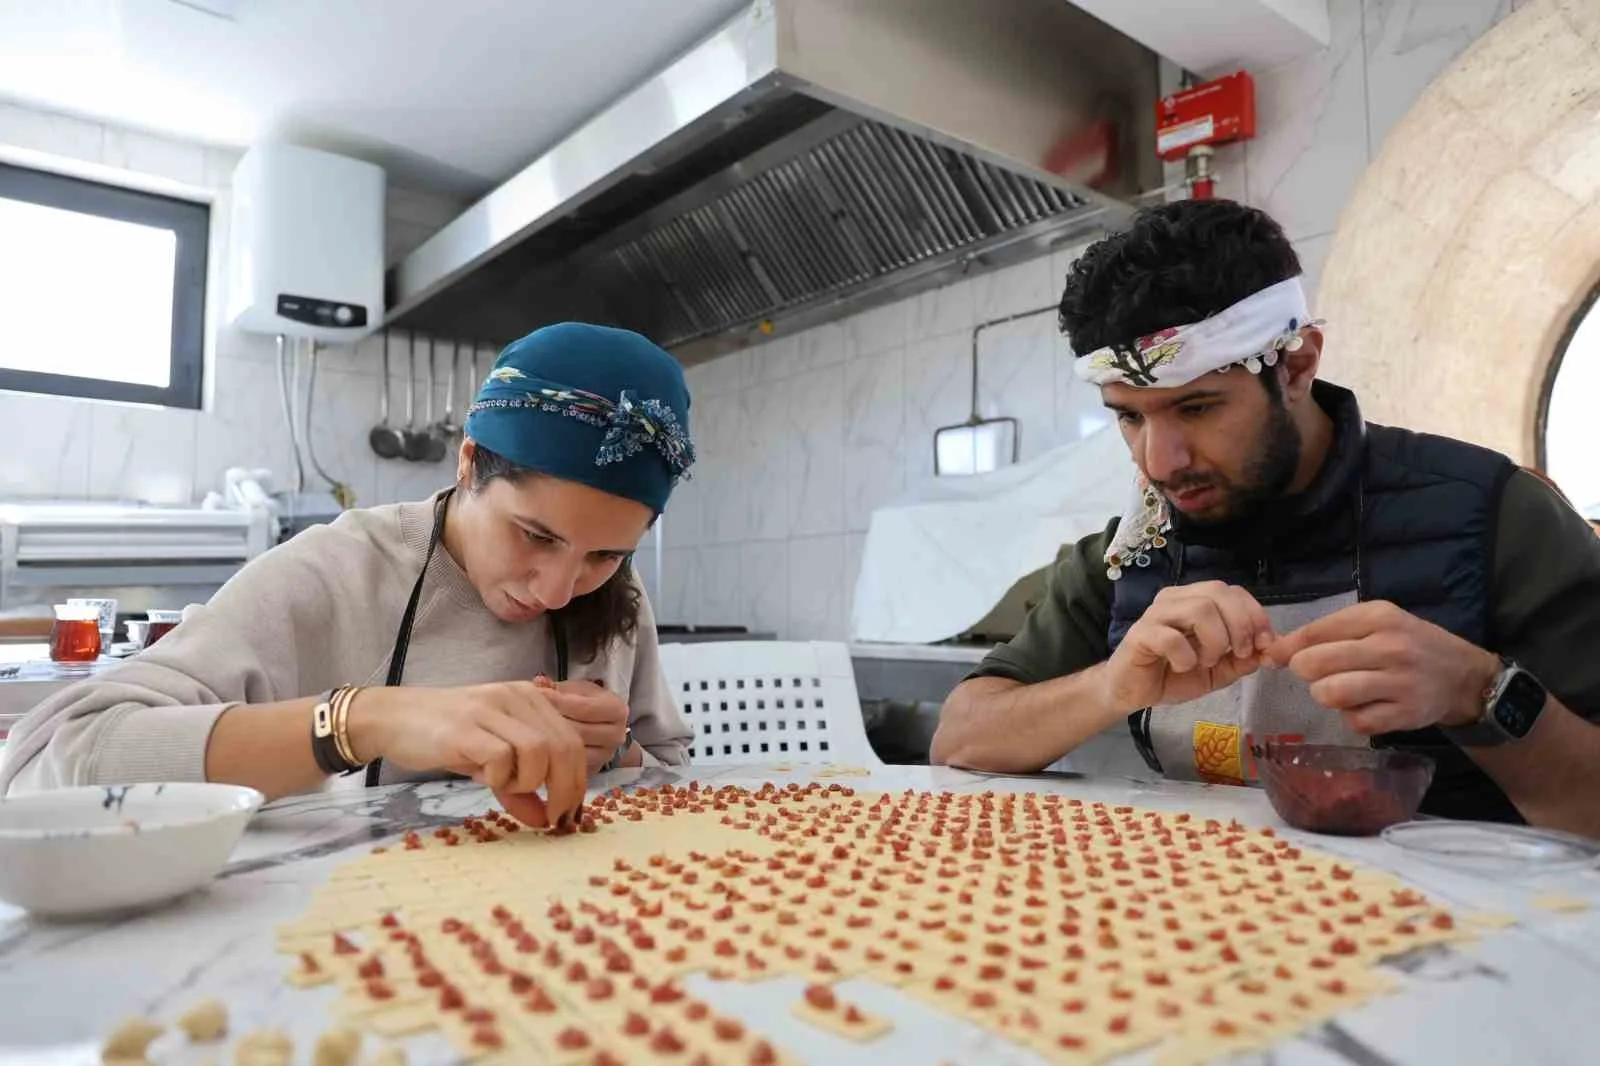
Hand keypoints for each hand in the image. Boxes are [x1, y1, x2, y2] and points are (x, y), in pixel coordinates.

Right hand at [347, 682, 586, 826]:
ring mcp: (491, 709)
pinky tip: (482, 777)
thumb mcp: (491, 760)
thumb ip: (520, 786)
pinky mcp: (465, 728)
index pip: (573, 741)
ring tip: (503, 786)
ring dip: (527, 782)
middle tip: (552, 818)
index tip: (570, 812)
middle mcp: (516, 697)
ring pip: (538, 752)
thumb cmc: (446, 738)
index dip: (579, 781)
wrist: (393, 719)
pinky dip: (499, 778)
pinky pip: (501, 758)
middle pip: (564, 747)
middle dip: (564, 790)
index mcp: (530, 698)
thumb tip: (545, 821)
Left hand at [535, 676, 628, 772]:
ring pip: (570, 751)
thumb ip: (558, 687)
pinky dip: (550, 755)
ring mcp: (605, 756)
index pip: (583, 707)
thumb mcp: (577, 690)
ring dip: (547, 740)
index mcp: (616, 710)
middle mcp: (615, 735)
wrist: (600, 728)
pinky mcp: (592, 770)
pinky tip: (537, 745)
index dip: (556, 700)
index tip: (535, 695)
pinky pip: (567, 766)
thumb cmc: (585, 704)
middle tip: (526, 714)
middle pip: (576, 731)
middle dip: (549, 722)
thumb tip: (539, 683)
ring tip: (529, 729)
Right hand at [1101, 581, 1274, 712]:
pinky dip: (1186, 657)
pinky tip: (1182, 667)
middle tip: (1240, 654)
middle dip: (1240, 625)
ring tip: (1207, 661)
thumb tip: (1272, 649)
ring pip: (1200, 609)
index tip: (1264, 644)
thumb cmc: (1173, 675)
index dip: (1255, 614)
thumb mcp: (1219, 670)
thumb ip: (1243, 659)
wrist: (1133, 692)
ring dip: (1215, 641)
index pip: (1233, 591)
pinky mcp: (1141, 635)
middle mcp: (1175, 600)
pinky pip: (1172, 637)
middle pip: (1218, 592)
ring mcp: (1156, 615)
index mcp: (1195, 601)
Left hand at [1263, 600, 1499, 734]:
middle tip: (1315, 673)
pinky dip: (1351, 717)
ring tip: (1337, 689)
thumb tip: (1275, 651)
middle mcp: (1390, 647)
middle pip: (1316, 663)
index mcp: (1378, 617)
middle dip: (1305, 671)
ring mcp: (1400, 682)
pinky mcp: (1405, 714)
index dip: (1286, 647)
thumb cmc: (1409, 643)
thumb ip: (1329, 631)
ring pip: (1332, 693)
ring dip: (1325, 695)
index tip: (1273, 657)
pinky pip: (1356, 721)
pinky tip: (1363, 706)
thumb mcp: (1375, 623)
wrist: (1463, 675)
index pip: (1316, 631)